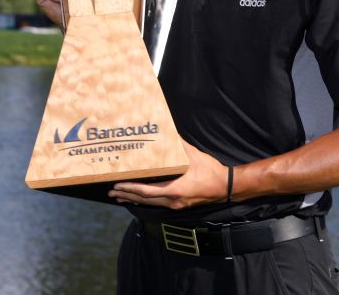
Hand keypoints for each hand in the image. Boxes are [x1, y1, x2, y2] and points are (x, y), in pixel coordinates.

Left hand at [108, 140, 228, 209]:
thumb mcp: (194, 156)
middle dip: (127, 195)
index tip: (118, 185)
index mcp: (174, 189)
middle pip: (144, 201)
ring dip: (135, 199)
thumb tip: (169, 133)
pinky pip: (158, 204)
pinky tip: (141, 198)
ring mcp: (176, 205)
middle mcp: (172, 201)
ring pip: (151, 204)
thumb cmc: (211, 171)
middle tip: (113, 193)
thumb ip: (179, 145)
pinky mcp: (180, 205)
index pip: (146, 191)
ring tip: (121, 197)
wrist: (226, 187)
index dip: (131, 188)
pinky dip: (146, 200)